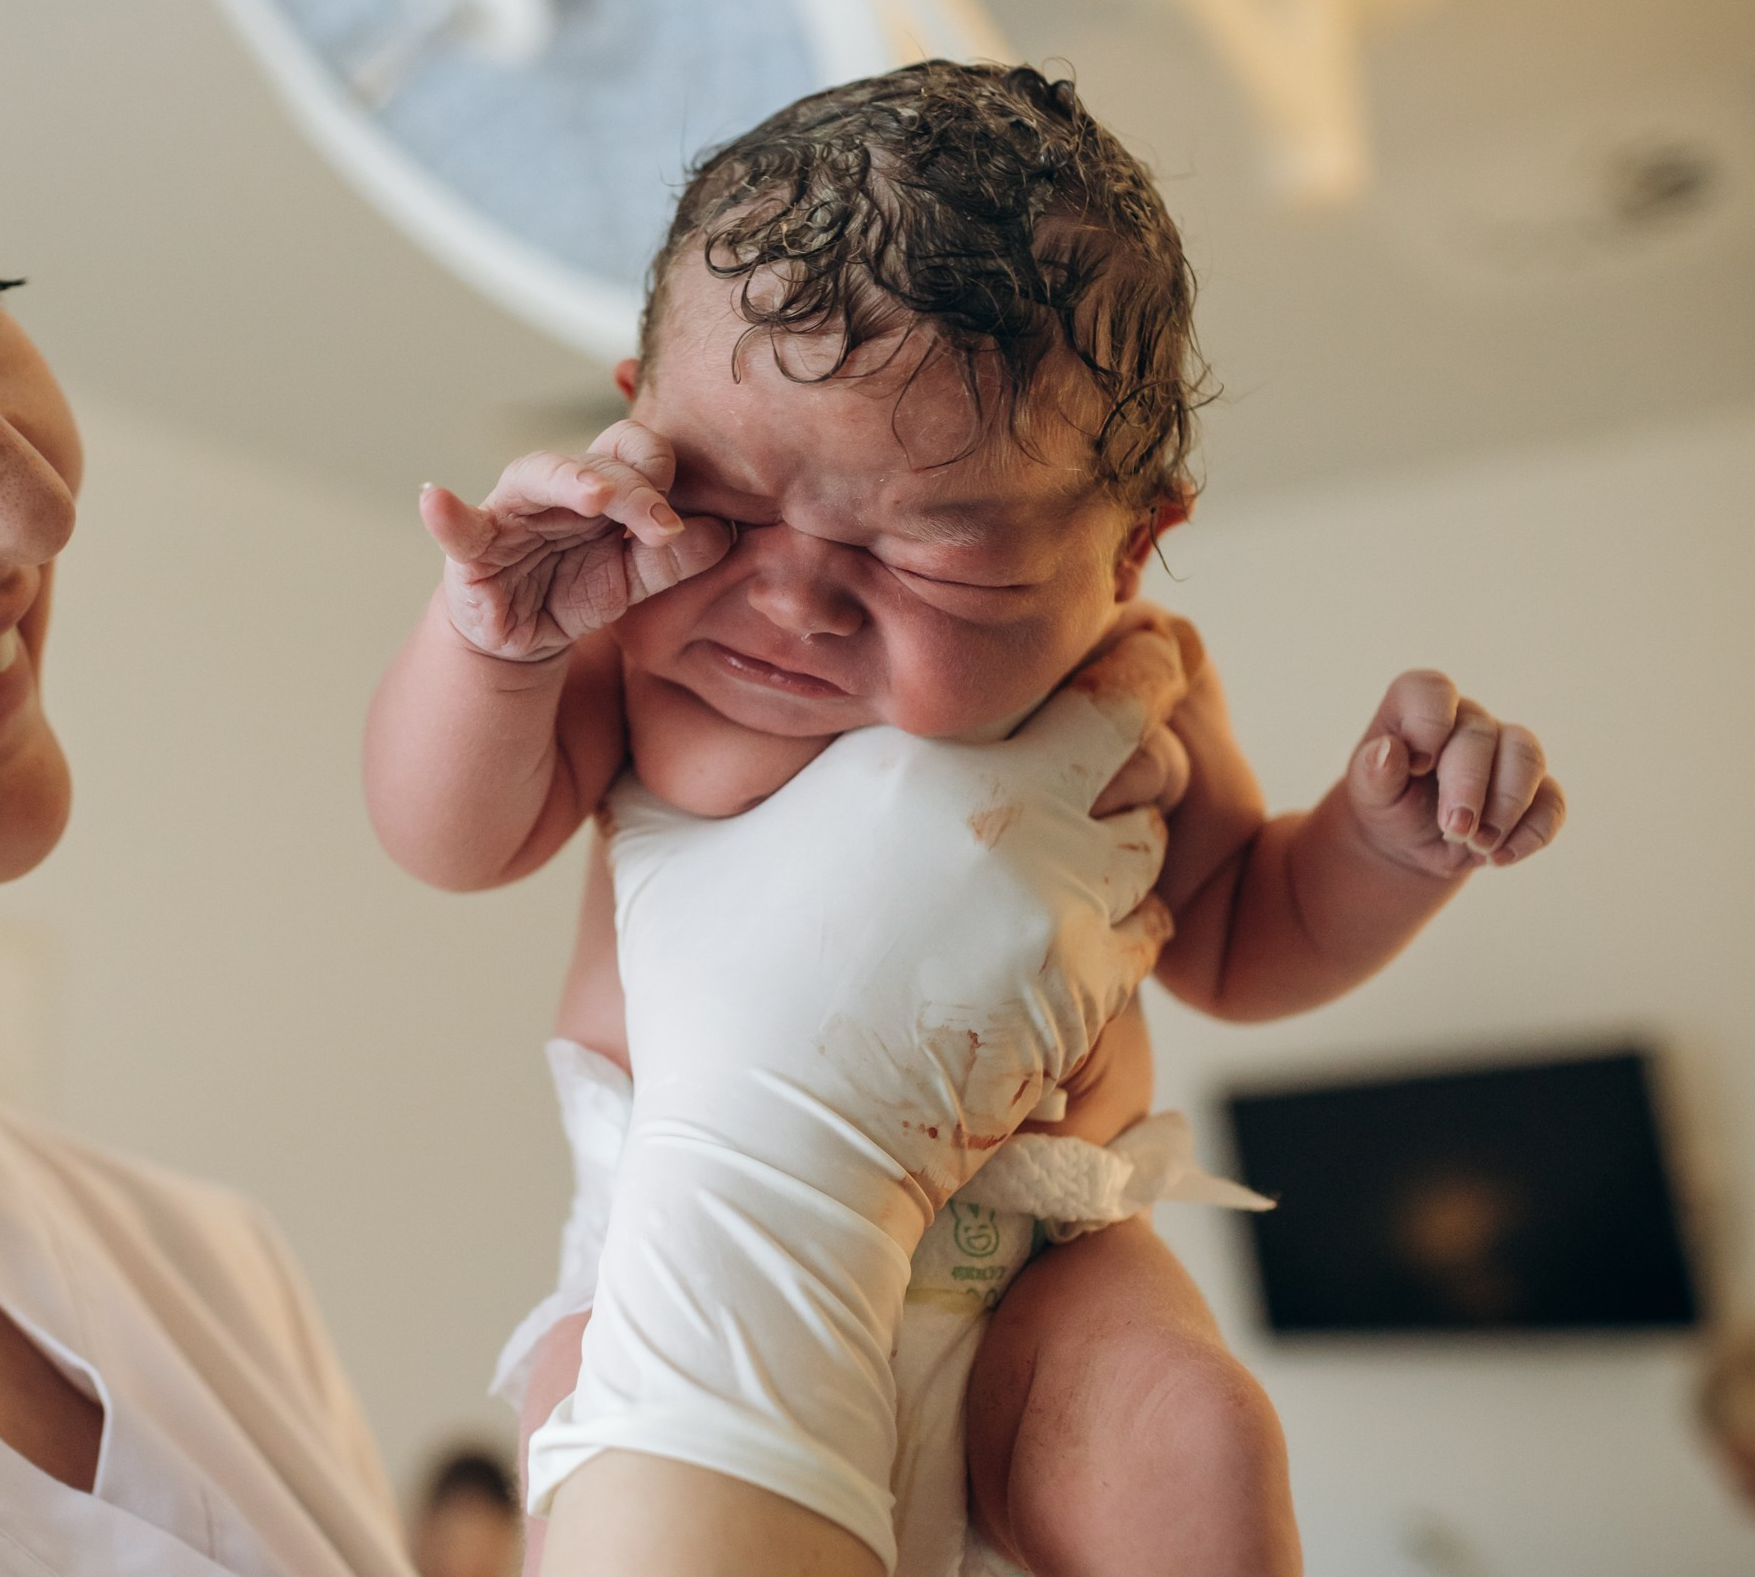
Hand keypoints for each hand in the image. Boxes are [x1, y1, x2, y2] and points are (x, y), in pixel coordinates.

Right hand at [422, 420, 731, 662]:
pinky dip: (445, 512)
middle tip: (658, 524)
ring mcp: (511, 511)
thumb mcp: (633, 581)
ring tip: (592, 495)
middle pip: (594, 460)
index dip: (659, 473)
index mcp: (603, 484)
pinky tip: (434, 499)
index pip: (634, 451)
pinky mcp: (473, 546)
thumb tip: (722, 533)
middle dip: (630, 488)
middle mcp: (556, 486)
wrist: (524, 638)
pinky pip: (457, 525)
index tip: (678, 519)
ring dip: (566, 479)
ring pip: (536, 476)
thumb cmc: (576, 591)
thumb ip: (674, 560)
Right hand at [528, 626, 1190, 1563]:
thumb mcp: (658, 851)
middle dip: (1132, 725)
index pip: (1046, 657)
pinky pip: (1148, 925)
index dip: (1068, 658)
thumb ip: (668, 757)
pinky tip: (1063, 939)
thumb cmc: (709, 1003)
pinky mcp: (1088, 983)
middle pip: (1136, 722)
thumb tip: (648, 704)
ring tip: (1066, 850)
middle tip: (1102, 746)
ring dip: (1121, 829)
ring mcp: (1056, 896)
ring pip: (1152, 826)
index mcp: (907, 750)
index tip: (1055, 672)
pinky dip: (1120, 923)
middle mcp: (1002, 806)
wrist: (772, 1144)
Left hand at [1345, 671, 1566, 873]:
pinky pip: (1551, 802)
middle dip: (1469, 786)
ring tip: (1477, 845)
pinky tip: (1498, 858)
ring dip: (1505, 807)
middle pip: (1482, 735)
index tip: (1418, 765)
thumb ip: (1374, 774)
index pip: (1432, 690)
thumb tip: (1388, 752)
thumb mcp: (1370, 795)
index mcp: (1419, 709)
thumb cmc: (1387, 804)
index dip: (1429, 722)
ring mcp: (1507, 751)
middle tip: (1454, 829)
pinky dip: (1530, 833)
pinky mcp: (1537, 790)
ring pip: (1526, 758)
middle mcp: (1468, 721)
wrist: (1409, 843)